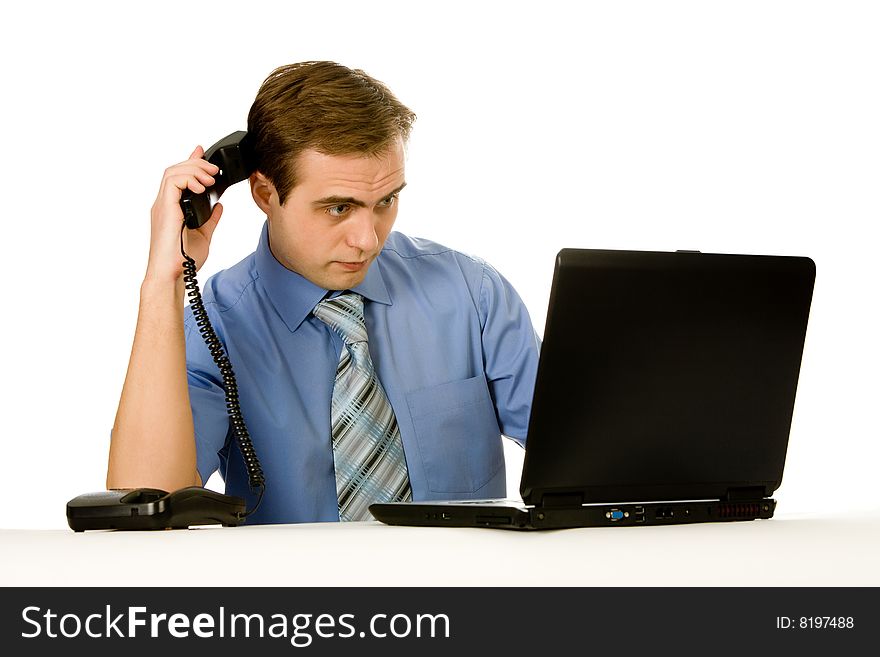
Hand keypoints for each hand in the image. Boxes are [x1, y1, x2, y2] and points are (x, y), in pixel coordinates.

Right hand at [145, 146, 222, 284]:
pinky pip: (172, 183)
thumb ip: (211, 219)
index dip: (189, 161)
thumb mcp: (204, 235)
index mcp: (171, 208)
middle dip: (195, 163)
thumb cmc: (183, 261)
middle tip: (214, 169)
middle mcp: (164, 204)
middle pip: (175, 170)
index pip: (177, 177)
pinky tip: (202, 186)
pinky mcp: (164, 209)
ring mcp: (162, 206)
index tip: (201, 151)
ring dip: (194, 169)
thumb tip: (219, 205)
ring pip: (172, 172)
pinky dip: (188, 179)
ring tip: (210, 177)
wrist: (174, 276)